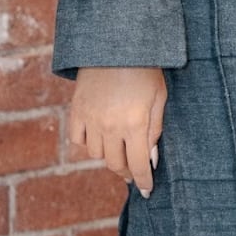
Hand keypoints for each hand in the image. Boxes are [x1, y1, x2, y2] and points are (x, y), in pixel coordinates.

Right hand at [68, 67, 166, 196]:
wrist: (115, 44)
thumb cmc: (144, 69)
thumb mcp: (159, 98)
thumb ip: (155, 130)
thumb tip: (151, 159)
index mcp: (135, 124)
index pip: (139, 164)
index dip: (143, 181)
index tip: (147, 191)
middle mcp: (111, 126)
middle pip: (115, 163)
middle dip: (126, 171)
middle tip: (132, 170)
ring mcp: (91, 119)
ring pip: (96, 154)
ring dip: (108, 155)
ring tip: (117, 147)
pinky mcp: (76, 110)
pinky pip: (77, 139)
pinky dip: (87, 142)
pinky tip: (98, 135)